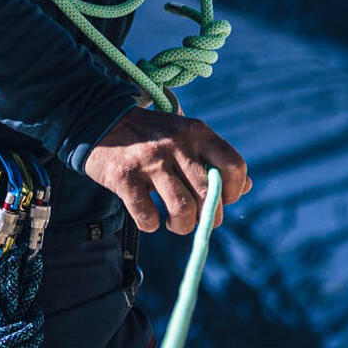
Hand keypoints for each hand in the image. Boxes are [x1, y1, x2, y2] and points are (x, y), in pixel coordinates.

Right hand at [82, 109, 250, 233]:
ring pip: (183, 209)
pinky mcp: (124, 177)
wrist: (101, 121)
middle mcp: (177, 144)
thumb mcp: (187, 136)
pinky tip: (148, 218)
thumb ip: (215, 159)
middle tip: (195, 219)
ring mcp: (150, 160)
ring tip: (174, 222)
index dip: (233, 192)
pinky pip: (147, 216)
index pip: (234, 166)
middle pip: (209, 195)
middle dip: (207, 218)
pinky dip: (150, 224)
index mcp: (197, 132)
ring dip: (181, 226)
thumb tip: (246, 187)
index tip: (221, 201)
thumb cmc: (152, 136)